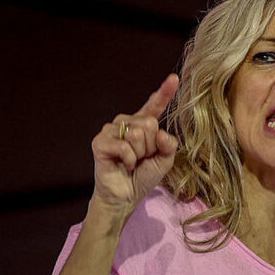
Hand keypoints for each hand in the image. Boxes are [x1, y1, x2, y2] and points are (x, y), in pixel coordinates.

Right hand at [90, 74, 180, 217]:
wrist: (126, 196)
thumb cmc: (143, 177)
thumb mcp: (164, 161)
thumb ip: (169, 145)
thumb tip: (162, 134)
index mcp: (142, 125)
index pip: (154, 106)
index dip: (164, 92)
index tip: (174, 79)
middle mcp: (126, 123)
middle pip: (150, 124)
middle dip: (151, 147)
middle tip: (142, 159)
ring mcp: (111, 130)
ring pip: (138, 134)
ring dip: (140, 154)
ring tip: (131, 162)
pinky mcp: (100, 141)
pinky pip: (125, 146)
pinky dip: (129, 160)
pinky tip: (123, 165)